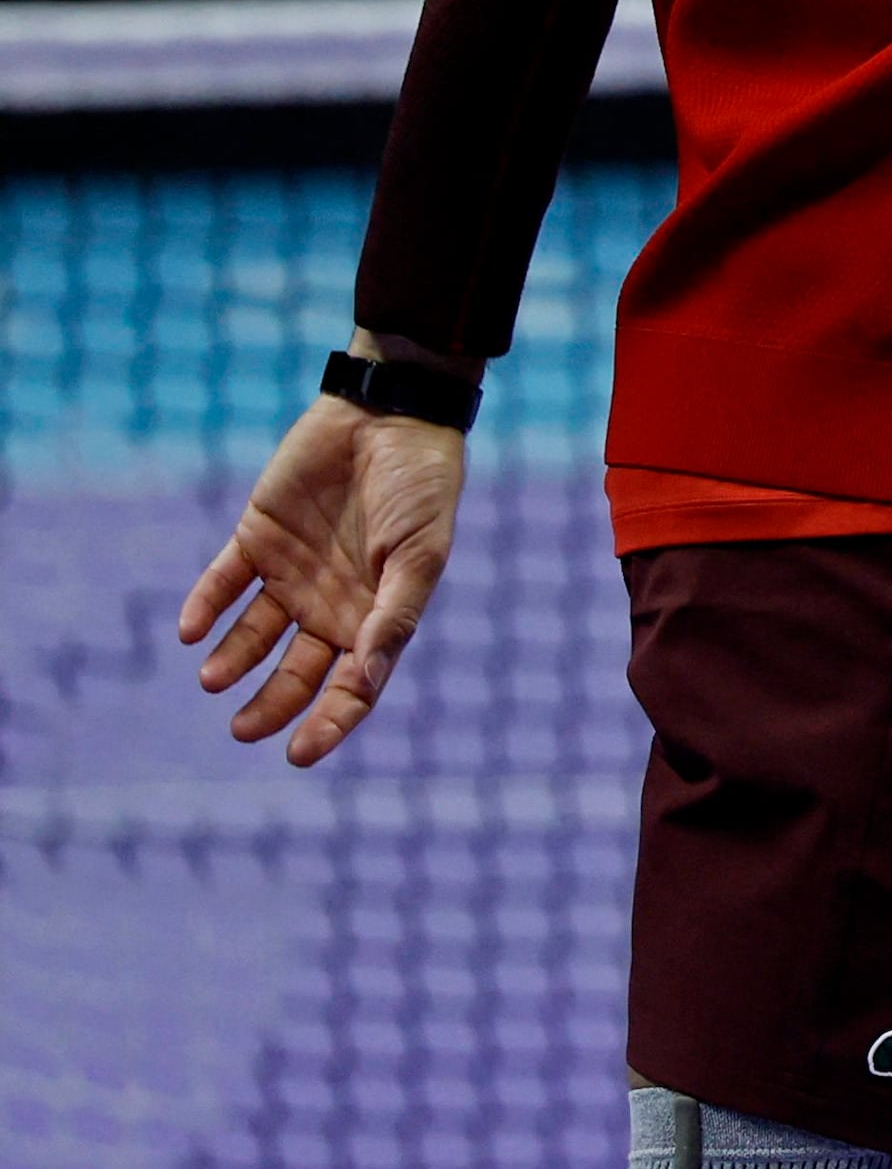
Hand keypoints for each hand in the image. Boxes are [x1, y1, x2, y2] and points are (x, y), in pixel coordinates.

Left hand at [179, 388, 464, 766]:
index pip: (350, 685)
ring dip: (232, 660)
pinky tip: (192, 632)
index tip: (298, 753)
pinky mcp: (258, 537)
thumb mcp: (420, 556)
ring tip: (213, 679)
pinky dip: (206, 606)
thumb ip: (393, 617)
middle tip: (242, 729)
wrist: (390, 415)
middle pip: (295, 670)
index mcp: (375, 614)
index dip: (328, 721)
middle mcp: (331, 602)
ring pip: (253, 634)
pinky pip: (224, 581)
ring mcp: (292, 571)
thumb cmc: (421, 486)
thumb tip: (366, 681)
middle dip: (270, 705)